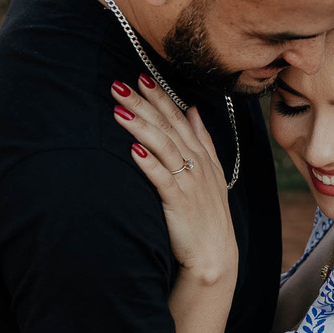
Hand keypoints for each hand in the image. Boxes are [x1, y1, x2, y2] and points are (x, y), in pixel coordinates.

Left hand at [111, 76, 237, 285]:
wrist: (214, 255)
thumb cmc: (207, 215)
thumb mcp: (211, 173)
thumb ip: (202, 140)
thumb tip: (193, 110)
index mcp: (203, 157)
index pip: (180, 120)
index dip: (161, 98)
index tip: (142, 77)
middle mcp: (197, 165)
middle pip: (168, 127)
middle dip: (144, 104)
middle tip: (119, 84)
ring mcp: (190, 183)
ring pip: (164, 147)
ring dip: (141, 126)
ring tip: (118, 109)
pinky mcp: (179, 202)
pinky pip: (163, 178)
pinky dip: (149, 163)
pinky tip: (132, 148)